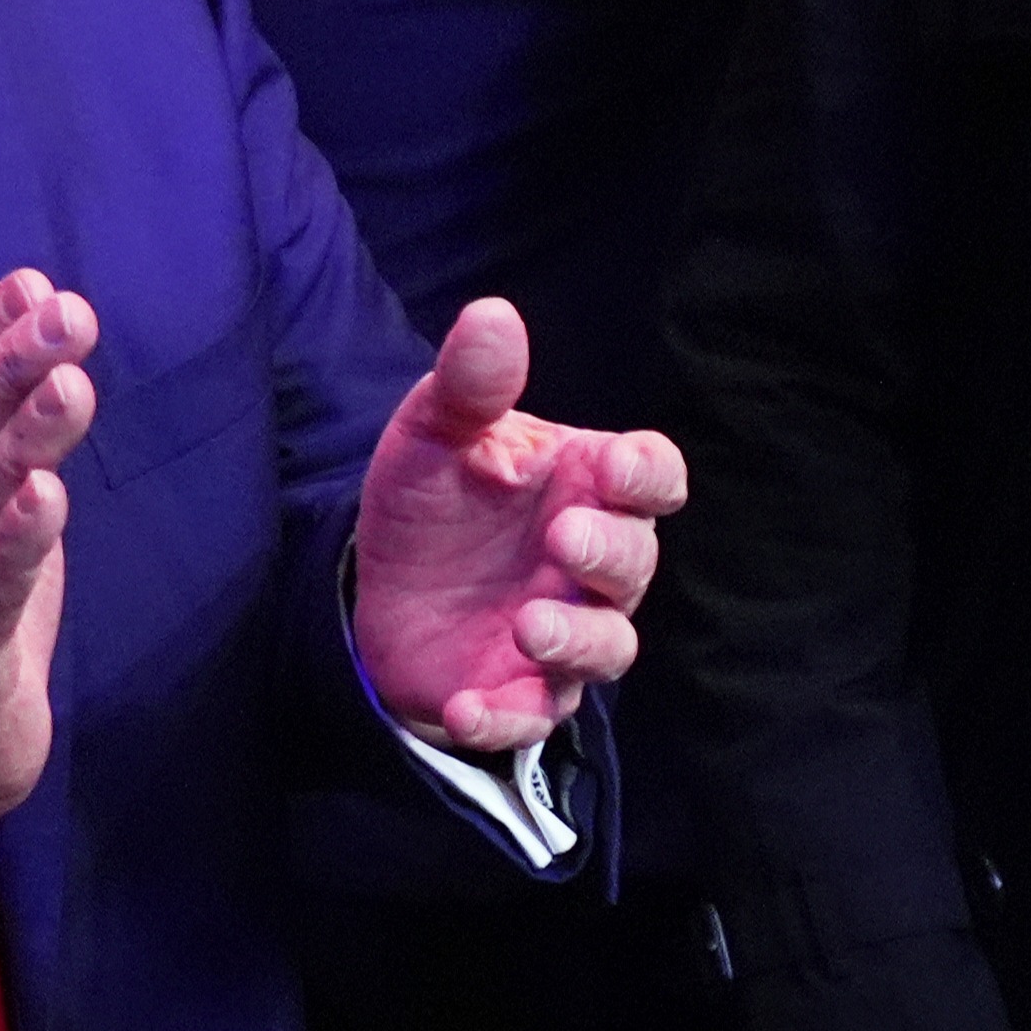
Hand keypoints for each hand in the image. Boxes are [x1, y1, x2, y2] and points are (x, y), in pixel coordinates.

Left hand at [350, 297, 684, 756]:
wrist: (376, 586)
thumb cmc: (432, 499)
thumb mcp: (434, 432)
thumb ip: (470, 383)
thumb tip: (493, 313)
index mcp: (586, 487)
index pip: (654, 478)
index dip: (649, 475)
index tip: (619, 468)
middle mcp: (590, 565)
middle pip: (635, 561)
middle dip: (608, 550)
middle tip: (563, 536)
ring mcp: (562, 632)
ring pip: (608, 647)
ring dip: (576, 639)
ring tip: (529, 625)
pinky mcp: (518, 693)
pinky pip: (532, 717)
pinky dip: (504, 716)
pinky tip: (465, 706)